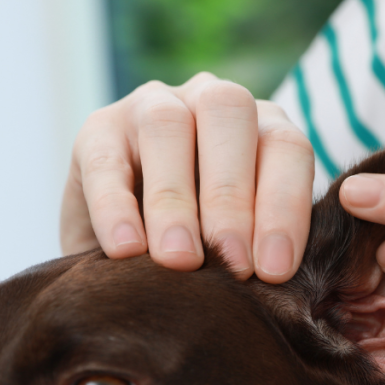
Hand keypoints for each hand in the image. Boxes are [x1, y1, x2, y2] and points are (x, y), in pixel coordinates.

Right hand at [60, 73, 314, 281]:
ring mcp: (152, 105)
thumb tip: (278, 283)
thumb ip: (267, 251)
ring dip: (176, 200)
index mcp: (264, 125)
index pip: (287, 148)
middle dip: (233, 198)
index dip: (285, 207)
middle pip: (228, 117)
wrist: (133, 246)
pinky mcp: (97, 129)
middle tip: (234, 267)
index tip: (274, 271)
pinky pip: (105, 160)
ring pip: (166, 126)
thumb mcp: (247, 245)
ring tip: (180, 261)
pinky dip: (115, 207)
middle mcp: (212, 101)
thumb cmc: (211, 249)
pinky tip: (127, 250)